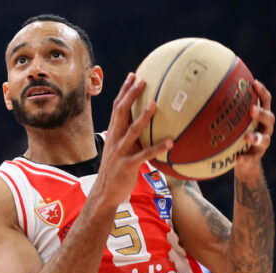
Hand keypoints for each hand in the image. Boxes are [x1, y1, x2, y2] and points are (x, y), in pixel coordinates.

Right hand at [95, 73, 172, 207]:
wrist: (103, 194)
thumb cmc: (115, 172)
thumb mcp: (120, 151)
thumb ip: (131, 139)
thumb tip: (148, 128)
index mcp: (113, 134)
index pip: (117, 107)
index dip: (124, 91)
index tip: (133, 75)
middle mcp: (114, 139)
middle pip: (121, 112)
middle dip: (131, 95)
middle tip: (142, 79)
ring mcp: (120, 152)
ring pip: (132, 131)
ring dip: (143, 116)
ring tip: (155, 104)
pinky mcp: (127, 166)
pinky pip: (144, 155)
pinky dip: (158, 147)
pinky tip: (171, 142)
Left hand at [235, 79, 273, 178]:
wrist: (245, 161)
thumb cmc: (236, 135)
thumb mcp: (233, 122)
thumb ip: (226, 110)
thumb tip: (205, 94)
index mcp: (260, 116)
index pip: (265, 100)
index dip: (262, 91)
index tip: (254, 83)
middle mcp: (265, 128)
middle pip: (269, 118)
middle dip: (261, 113)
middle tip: (252, 110)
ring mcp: (263, 143)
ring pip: (264, 139)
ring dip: (256, 137)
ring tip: (247, 138)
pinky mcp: (257, 157)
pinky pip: (252, 158)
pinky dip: (245, 159)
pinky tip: (237, 159)